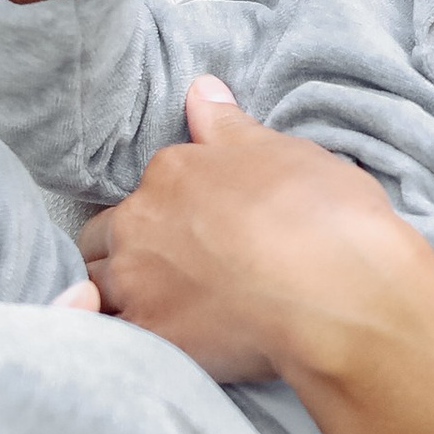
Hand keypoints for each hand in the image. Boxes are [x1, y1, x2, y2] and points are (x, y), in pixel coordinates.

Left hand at [81, 77, 428, 385]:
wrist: (338, 293)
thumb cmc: (321, 216)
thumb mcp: (281, 151)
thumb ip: (228, 125)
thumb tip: (199, 89)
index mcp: (172, 171)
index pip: (152, 186)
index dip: (176, 207)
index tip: (205, 227)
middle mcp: (140, 221)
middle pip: (104, 234)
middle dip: (128, 247)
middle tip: (177, 268)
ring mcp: (136, 282)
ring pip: (95, 286)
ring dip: (118, 293)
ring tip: (166, 309)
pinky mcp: (146, 337)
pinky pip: (109, 337)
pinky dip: (121, 339)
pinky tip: (156, 344)